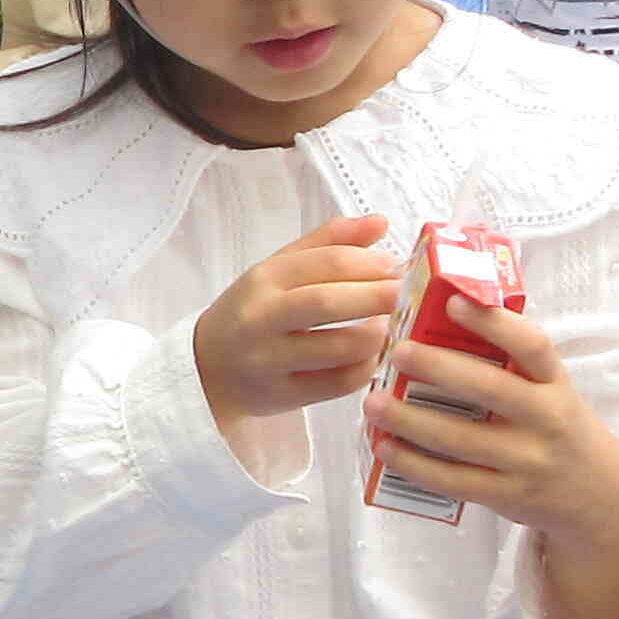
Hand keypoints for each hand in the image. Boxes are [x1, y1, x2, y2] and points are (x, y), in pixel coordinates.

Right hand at [192, 210, 402, 427]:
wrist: (209, 369)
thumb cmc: (254, 312)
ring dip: (377, 335)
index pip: (325, 263)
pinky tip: (375, 355)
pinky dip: (367, 368)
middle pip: (328, 303)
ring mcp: (269, 361)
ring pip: (338, 348)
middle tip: (410, 294)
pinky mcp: (283, 396)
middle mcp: (261, 319)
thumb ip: (329, 243)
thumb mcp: (279, 270)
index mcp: (264, 279)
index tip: (396, 266)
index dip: (370, 263)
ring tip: (392, 326)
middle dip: (379, 296)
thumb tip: (381, 222)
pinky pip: (339, 384)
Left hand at [365, 292, 618, 557]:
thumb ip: (513, 363)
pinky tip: (385, 447)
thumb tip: (446, 317)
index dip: (494, 323)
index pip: (532, 346)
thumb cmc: (560, 427)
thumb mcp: (552, 390)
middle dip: (437, 368)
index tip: (453, 301)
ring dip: (410, 421)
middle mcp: (546, 419)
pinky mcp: (506, 496)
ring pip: (461, 439)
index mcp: (556, 383)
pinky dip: (414, 464)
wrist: (601, 496)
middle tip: (396, 352)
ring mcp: (527, 461)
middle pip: (489, 389)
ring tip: (373, 403)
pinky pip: (453, 480)